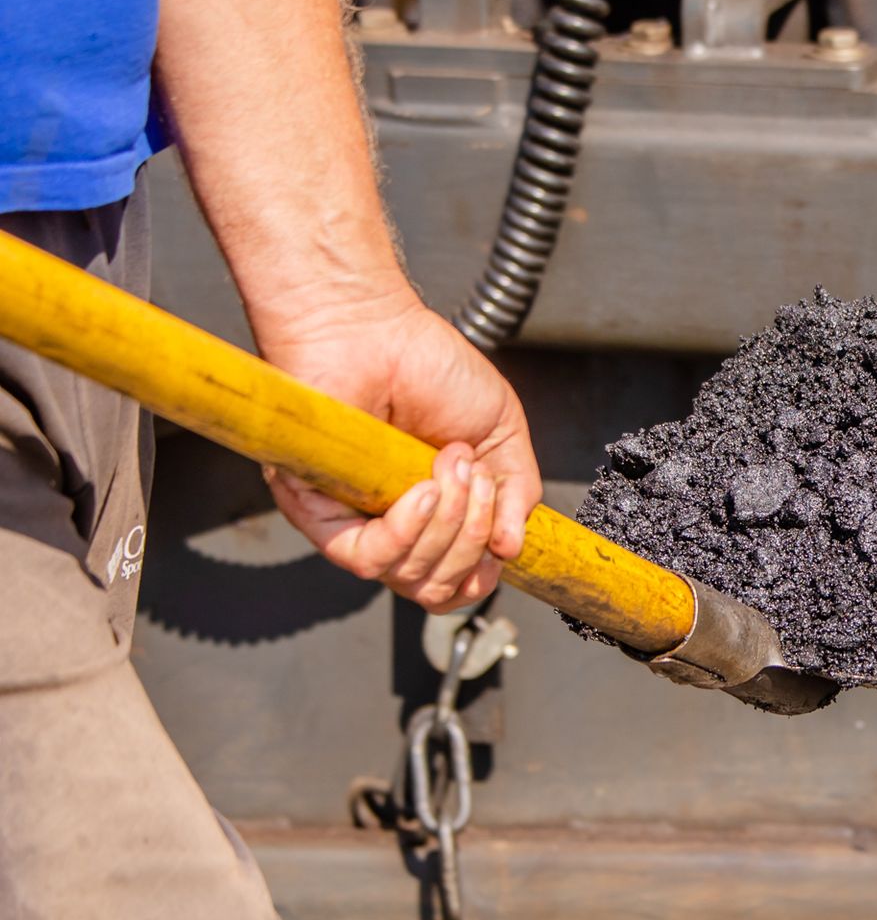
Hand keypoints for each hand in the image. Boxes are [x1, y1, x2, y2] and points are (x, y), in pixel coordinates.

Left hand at [257, 290, 542, 612]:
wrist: (376, 330)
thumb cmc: (431, 369)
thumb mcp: (501, 436)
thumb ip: (516, 494)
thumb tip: (513, 551)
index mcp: (433, 516)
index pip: (453, 584)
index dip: (481, 575)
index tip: (500, 541)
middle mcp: (392, 527)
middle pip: (438, 588)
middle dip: (474, 539)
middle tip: (475, 478)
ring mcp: (355, 523)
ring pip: (408, 577)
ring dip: (449, 526)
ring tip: (451, 467)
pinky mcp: (317, 512)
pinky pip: (365, 557)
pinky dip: (407, 530)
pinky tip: (422, 490)